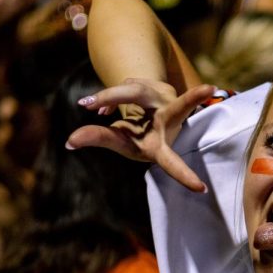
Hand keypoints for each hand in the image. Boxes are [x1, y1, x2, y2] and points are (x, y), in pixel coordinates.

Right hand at [66, 78, 215, 191]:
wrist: (150, 109)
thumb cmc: (137, 136)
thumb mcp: (119, 142)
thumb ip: (98, 139)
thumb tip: (70, 142)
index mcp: (162, 147)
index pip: (172, 162)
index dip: (184, 176)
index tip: (201, 189)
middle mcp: (170, 121)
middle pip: (139, 102)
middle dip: (113, 98)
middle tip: (87, 104)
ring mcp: (170, 98)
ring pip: (132, 88)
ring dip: (108, 97)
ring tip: (90, 106)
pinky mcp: (164, 84)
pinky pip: (131, 84)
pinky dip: (114, 93)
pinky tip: (106, 104)